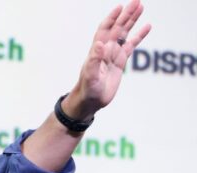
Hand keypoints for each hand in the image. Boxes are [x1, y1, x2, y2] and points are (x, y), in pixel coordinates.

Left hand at [66, 0, 151, 118]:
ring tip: (141, 7)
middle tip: (137, 1)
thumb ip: (94, 60)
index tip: (120, 7)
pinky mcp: (120, 62)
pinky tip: (147, 27)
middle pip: (117, 27)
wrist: (90, 101)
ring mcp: (113, 54)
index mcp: (97, 50)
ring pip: (124, 33)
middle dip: (126, 14)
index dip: (112, 18)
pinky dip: (139, 36)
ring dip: (132, 21)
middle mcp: (105, 49)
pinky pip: (131, 45)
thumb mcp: (90, 76)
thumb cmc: (87, 89)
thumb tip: (99, 44)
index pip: (105, 29)